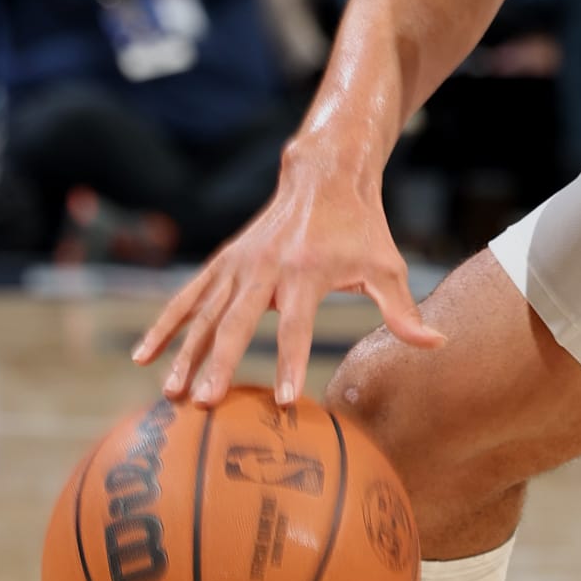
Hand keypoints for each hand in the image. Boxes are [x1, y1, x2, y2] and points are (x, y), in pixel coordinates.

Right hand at [133, 142, 442, 405]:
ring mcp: (238, 263)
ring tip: (169, 394)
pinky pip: (186, 296)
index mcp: (306, 271)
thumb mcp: (387, 266)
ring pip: (202, 313)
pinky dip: (165, 325)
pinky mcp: (223, 261)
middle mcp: (265, 266)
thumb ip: (403, 311)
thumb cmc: (361, 228)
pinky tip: (144, 357)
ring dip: (184, 353)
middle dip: (218, 364)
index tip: (281, 401)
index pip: (295, 326)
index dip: (288, 363)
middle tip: (205, 404)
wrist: (323, 176)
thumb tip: (436, 344)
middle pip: (236, 322)